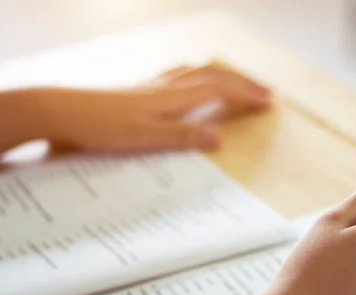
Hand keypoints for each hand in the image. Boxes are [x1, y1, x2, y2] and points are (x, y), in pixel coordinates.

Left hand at [30, 62, 271, 151]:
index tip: (270, 101)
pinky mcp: (140, 88)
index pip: (220, 90)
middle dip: (242, 82)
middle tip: (265, 91)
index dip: (246, 94)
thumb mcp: (145, 138)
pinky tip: (189, 76)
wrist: (61, 110)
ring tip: (236, 80)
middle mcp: (167, 86)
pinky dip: (197, 73)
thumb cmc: (101, 126)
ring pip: (197, 70)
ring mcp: (153, 84)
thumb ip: (183, 137)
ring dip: (223, 74)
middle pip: (214, 75)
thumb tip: (220, 137)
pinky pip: (179, 73)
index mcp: (174, 97)